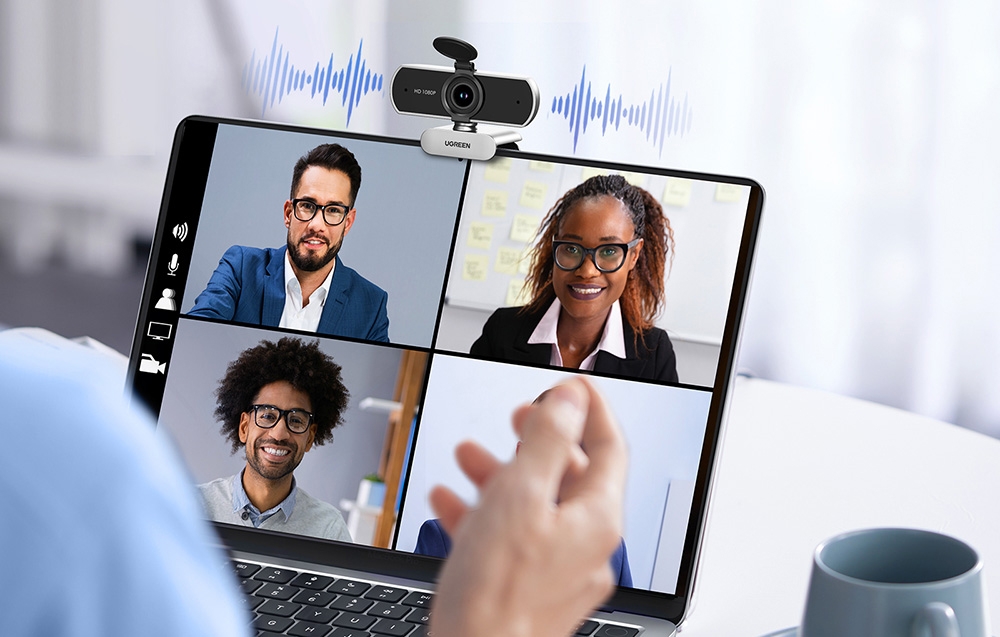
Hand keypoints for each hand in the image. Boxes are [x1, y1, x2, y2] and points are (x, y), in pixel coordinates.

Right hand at [429, 377, 627, 636]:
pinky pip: (516, 539)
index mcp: (597, 519)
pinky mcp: (533, 592)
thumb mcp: (520, 495)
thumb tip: (570, 400)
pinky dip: (487, 514)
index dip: (590, 409)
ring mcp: (562, 572)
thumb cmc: (496, 592)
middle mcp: (588, 546)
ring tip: (468, 456)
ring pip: (537, 506)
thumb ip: (548, 441)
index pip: (610, 447)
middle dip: (537, 440)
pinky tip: (452, 504)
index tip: (573, 384)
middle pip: (571, 475)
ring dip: (503, 474)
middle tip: (517, 416)